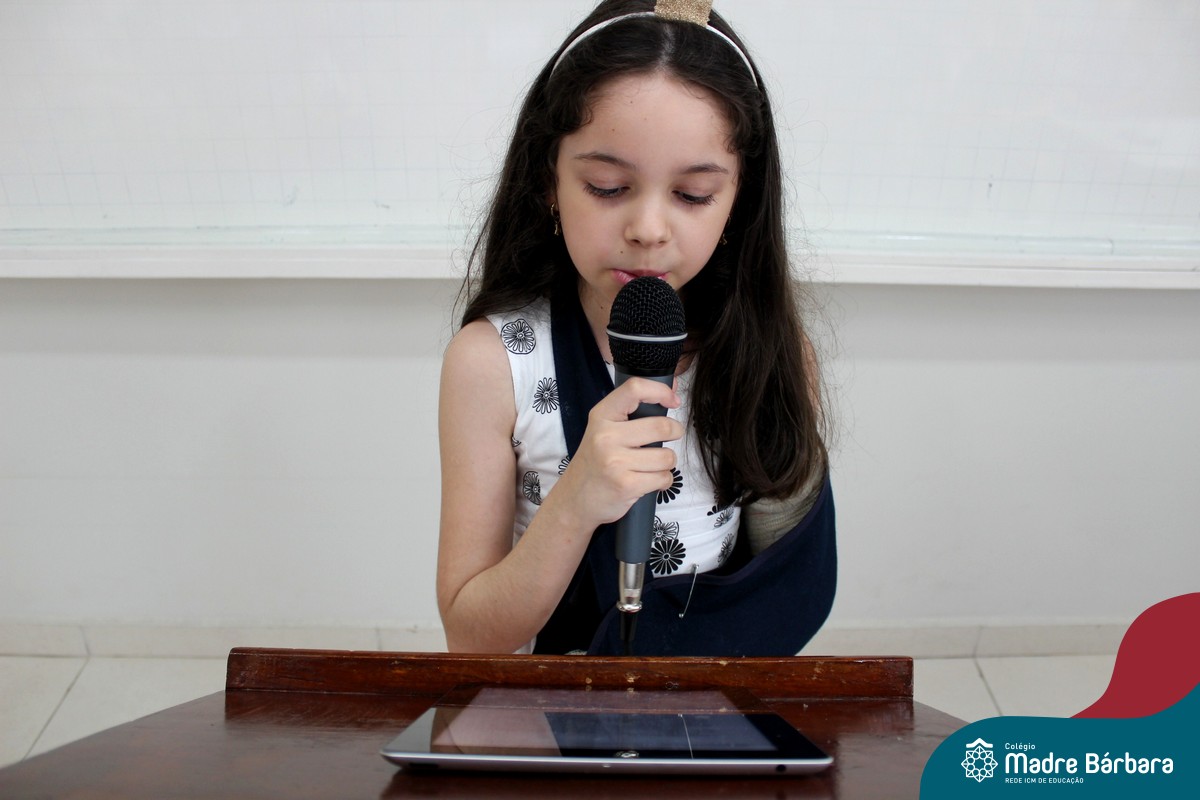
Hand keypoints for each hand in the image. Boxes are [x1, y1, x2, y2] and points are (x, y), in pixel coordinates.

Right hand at [551, 376, 683, 528]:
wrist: (573, 500)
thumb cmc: (595, 463)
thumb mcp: (604, 430)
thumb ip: (633, 410)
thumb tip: (673, 387)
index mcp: (601, 416)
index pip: (635, 389)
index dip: (661, 391)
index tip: (673, 401)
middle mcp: (606, 436)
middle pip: (661, 426)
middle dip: (675, 432)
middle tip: (671, 437)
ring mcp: (615, 461)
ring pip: (667, 457)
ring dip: (667, 463)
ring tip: (651, 466)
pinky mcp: (626, 485)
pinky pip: (664, 478)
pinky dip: (663, 481)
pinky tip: (648, 481)